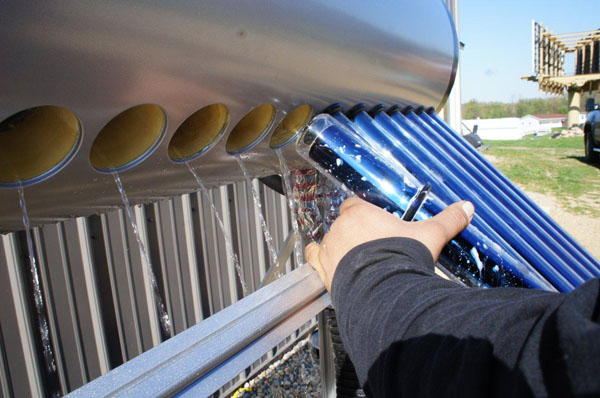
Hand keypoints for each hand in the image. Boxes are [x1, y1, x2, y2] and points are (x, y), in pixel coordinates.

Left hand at [305, 197, 473, 291]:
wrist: (386, 289)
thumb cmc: (403, 257)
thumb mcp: (431, 235)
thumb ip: (448, 220)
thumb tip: (467, 207)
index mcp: (361, 213)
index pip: (355, 205)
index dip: (364, 214)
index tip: (374, 225)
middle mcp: (340, 227)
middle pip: (343, 224)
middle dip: (355, 234)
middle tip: (371, 247)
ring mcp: (329, 248)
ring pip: (328, 241)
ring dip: (338, 248)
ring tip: (354, 261)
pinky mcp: (323, 268)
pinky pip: (313, 258)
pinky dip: (319, 260)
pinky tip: (328, 265)